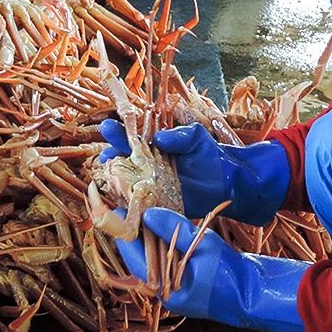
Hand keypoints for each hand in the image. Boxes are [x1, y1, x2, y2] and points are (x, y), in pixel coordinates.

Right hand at [98, 120, 289, 225]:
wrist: (228, 183)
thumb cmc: (211, 156)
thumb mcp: (197, 138)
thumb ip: (180, 135)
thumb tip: (160, 138)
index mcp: (155, 145)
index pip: (131, 137)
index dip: (118, 132)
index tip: (109, 128)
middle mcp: (149, 165)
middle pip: (123, 158)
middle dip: (111, 155)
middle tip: (103, 155)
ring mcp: (151, 185)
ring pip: (126, 181)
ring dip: (115, 180)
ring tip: (107, 177)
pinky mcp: (157, 203)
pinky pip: (138, 202)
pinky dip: (127, 202)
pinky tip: (119, 201)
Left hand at [115, 207, 308, 331]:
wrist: (255, 293)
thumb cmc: (230, 274)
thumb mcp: (202, 247)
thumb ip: (174, 230)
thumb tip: (148, 213)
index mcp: (163, 289)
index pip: (133, 256)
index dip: (125, 231)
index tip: (120, 207)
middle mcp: (164, 291)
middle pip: (140, 255)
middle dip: (136, 229)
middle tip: (132, 202)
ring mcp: (174, 286)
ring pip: (152, 255)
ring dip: (149, 233)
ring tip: (144, 207)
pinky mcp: (184, 279)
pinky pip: (165, 257)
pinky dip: (162, 240)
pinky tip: (163, 222)